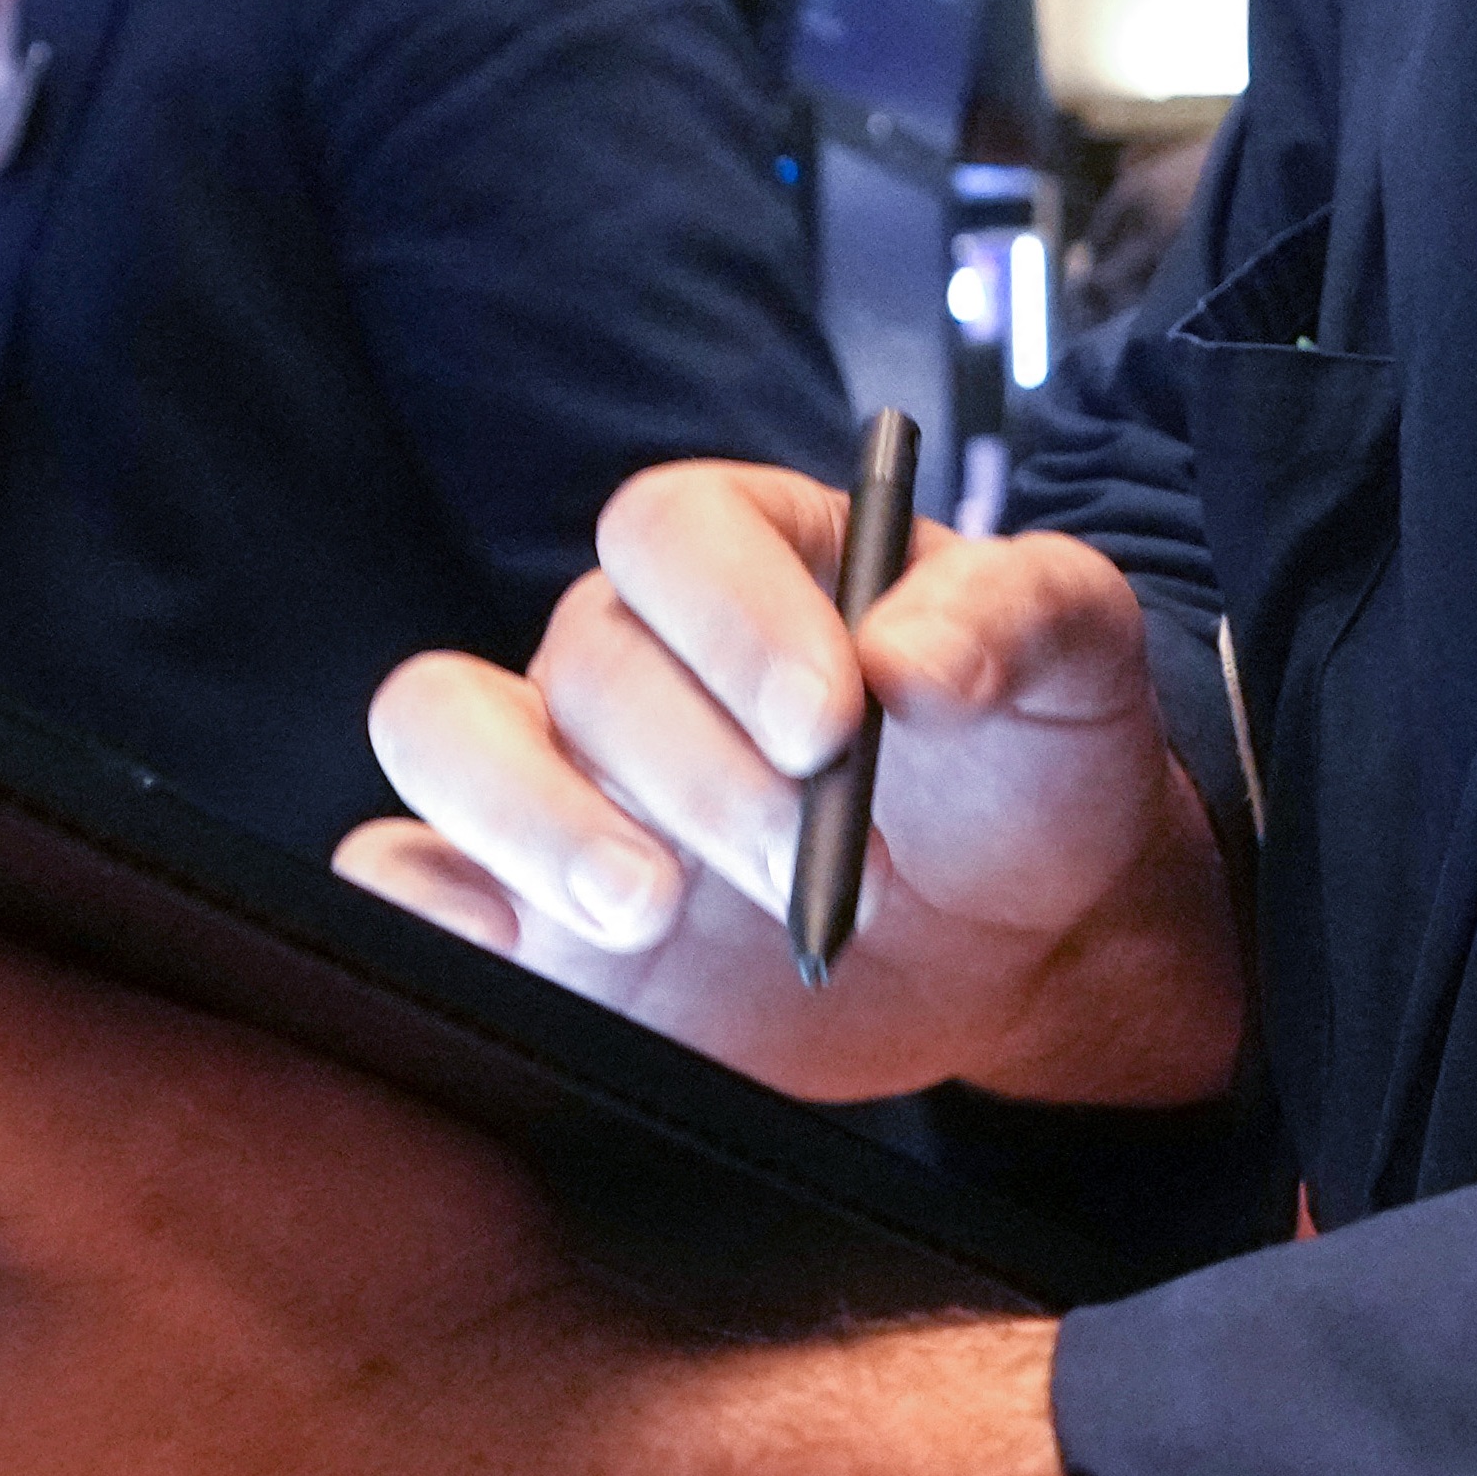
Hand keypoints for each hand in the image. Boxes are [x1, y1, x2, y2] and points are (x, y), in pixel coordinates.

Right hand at [344, 463, 1241, 1107]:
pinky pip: (401, 876)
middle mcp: (628, 648)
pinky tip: (512, 944)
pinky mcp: (525, 908)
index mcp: (745, 554)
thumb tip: (915, 659)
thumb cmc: (1029, 754)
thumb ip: (1015, 617)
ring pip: (445, 735)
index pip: (668, 531)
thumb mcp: (1075, 655)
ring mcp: (559, 775)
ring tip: (653, 914)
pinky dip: (418, 904)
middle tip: (817, 873)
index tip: (837, 726)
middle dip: (701, 775)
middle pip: (585, 661)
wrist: (1023, 922)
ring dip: (533, 823)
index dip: (733, 620)